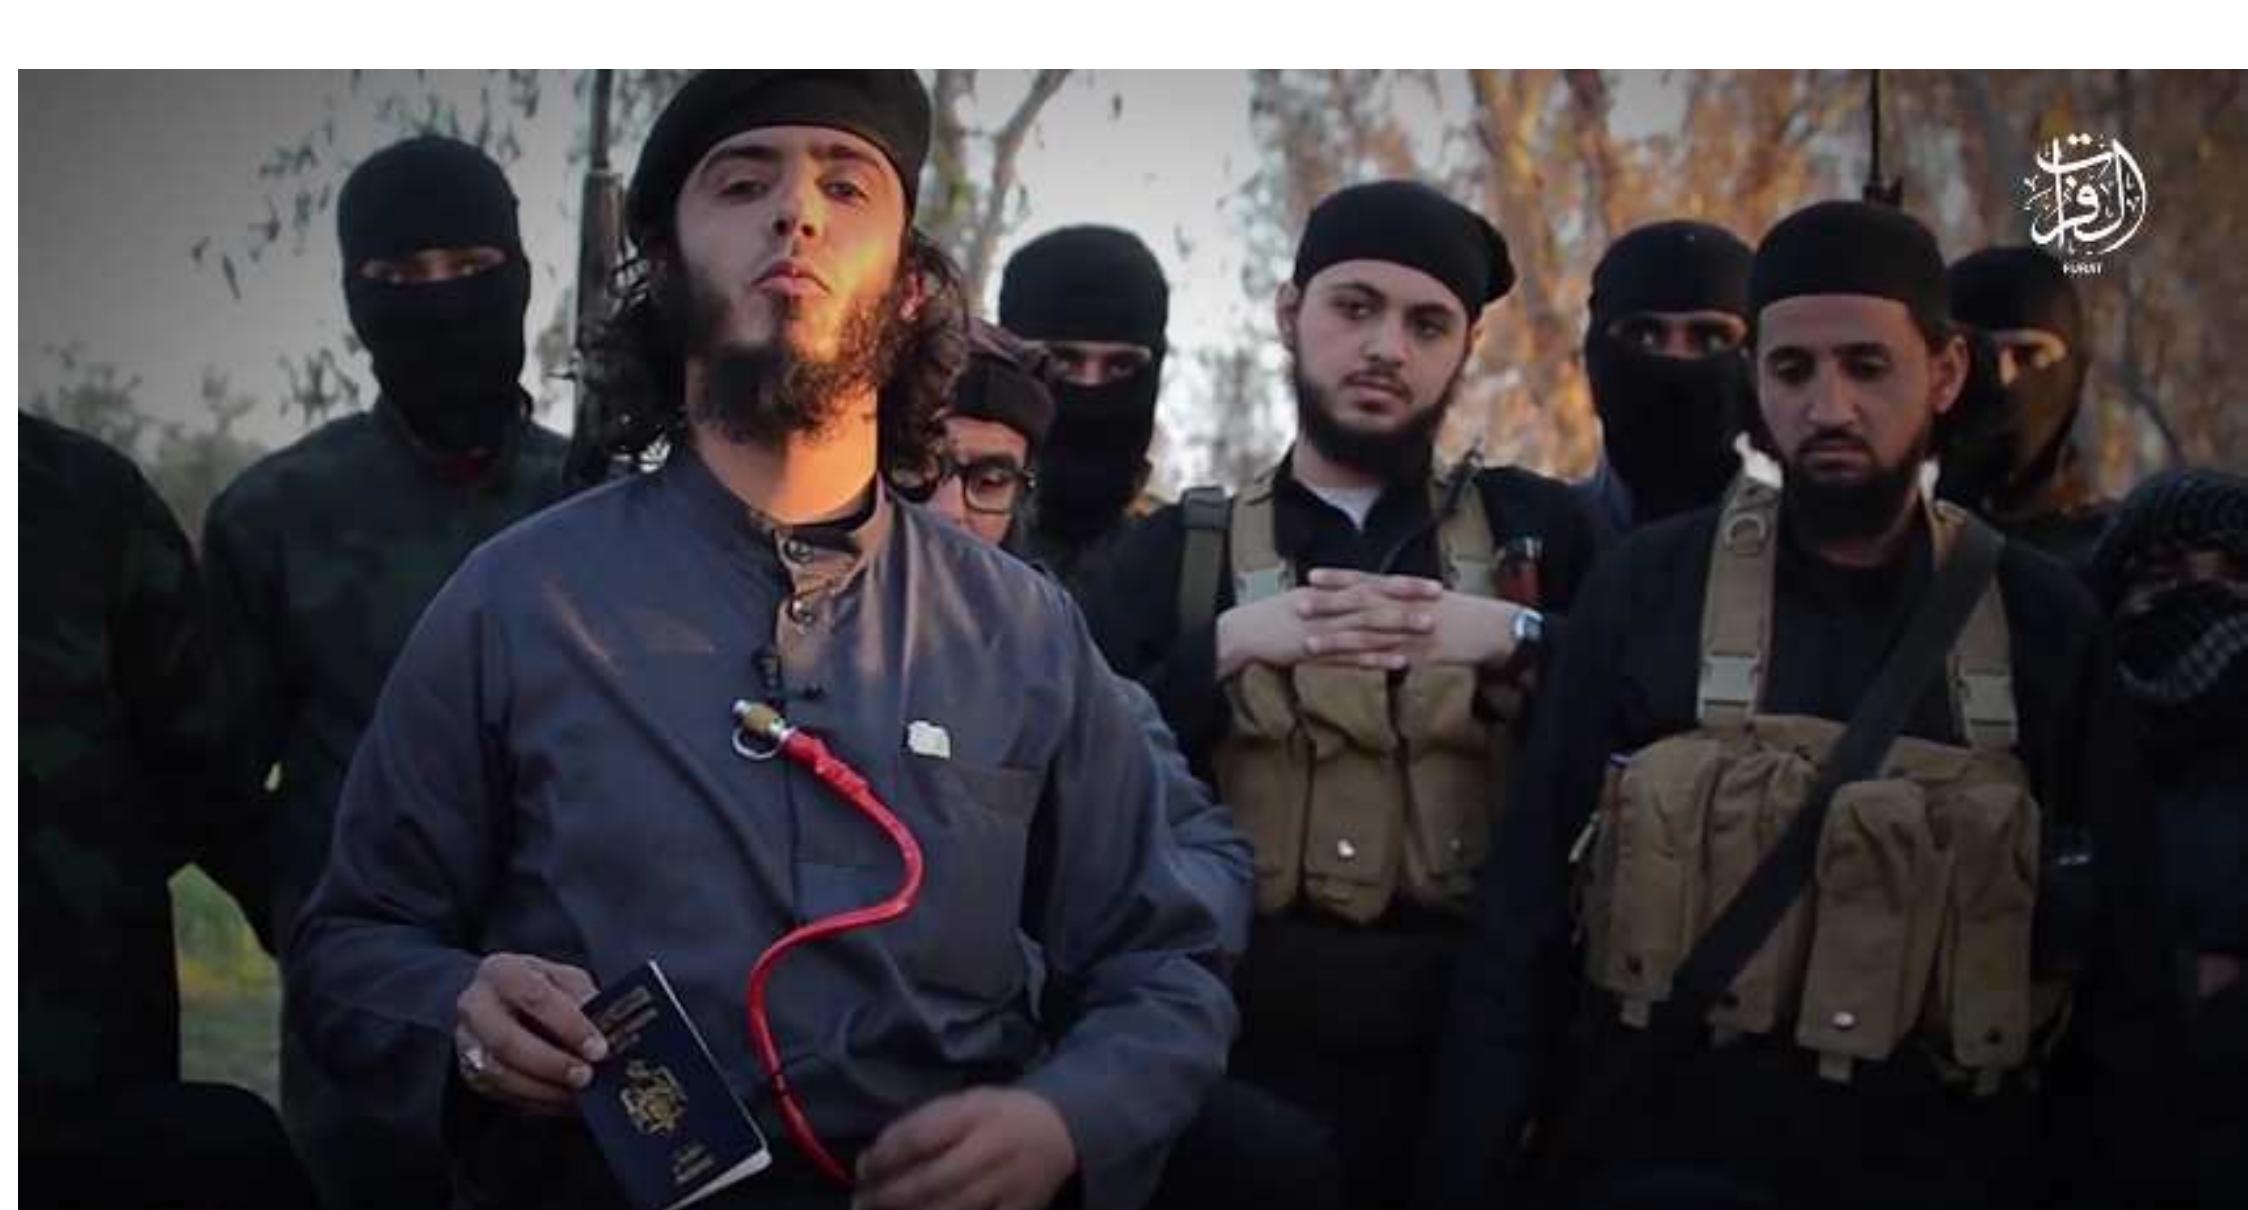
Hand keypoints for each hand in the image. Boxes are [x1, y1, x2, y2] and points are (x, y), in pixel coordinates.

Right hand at [453, 953, 606, 1114]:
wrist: (505, 1003)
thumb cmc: (542, 988)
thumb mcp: (566, 980)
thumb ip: (583, 998)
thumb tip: (604, 1025)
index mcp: (502, 971)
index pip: (534, 997)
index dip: (569, 1025)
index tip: (598, 1048)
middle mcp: (475, 1005)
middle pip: (507, 1041)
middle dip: (552, 1063)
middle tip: (586, 1076)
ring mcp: (467, 1041)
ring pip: (500, 1073)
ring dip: (544, 1088)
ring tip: (577, 1093)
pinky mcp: (470, 1071)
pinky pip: (501, 1093)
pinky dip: (535, 1100)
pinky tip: (562, 1099)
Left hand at [852, 1087, 1077, 1209]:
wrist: (1058, 1133)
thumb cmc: (997, 1116)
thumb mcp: (962, 1103)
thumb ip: (918, 1126)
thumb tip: (870, 1161)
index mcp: (976, 1114)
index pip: (921, 1137)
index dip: (885, 1157)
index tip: (862, 1169)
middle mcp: (993, 1150)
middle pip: (933, 1180)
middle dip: (890, 1196)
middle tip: (861, 1203)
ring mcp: (1009, 1186)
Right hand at [1216, 568, 1442, 677]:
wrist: (1240, 633)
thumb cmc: (1273, 618)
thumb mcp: (1306, 602)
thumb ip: (1335, 601)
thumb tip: (1360, 599)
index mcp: (1330, 592)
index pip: (1374, 584)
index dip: (1405, 585)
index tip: (1434, 585)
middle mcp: (1330, 606)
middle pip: (1376, 601)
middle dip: (1410, 601)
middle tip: (1442, 602)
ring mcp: (1323, 628)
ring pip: (1368, 625)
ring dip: (1399, 626)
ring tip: (1429, 628)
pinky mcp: (1315, 651)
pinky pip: (1350, 656)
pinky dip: (1375, 658)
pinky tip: (1398, 664)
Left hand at [1292, 569, 1524, 670]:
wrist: (1500, 629)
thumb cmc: (1471, 616)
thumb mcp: (1437, 601)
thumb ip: (1409, 601)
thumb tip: (1387, 602)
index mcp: (1409, 591)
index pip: (1368, 580)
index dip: (1339, 578)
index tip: (1312, 576)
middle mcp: (1407, 606)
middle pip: (1361, 603)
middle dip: (1327, 604)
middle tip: (1296, 604)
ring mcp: (1413, 630)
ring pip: (1368, 632)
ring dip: (1336, 638)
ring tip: (1307, 643)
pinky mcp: (1421, 654)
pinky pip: (1389, 659)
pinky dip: (1365, 663)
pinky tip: (1345, 669)